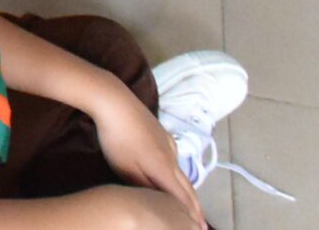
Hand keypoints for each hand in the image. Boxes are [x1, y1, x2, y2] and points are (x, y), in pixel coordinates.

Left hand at [90, 88, 206, 226]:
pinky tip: (175, 175)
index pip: (183, 198)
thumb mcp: (126, 170)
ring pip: (182, 172)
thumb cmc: (117, 139)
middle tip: (202, 223)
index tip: (201, 229)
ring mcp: (168, 143)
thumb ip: (145, 188)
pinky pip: (174, 159)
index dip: (192, 215)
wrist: (115, 102)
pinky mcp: (162, 133)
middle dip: (195, 207)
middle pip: (188, 186)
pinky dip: (179, 174)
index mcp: (165, 169)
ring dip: (188, 190)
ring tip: (191, 203)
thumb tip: (160, 201)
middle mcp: (172, 157)